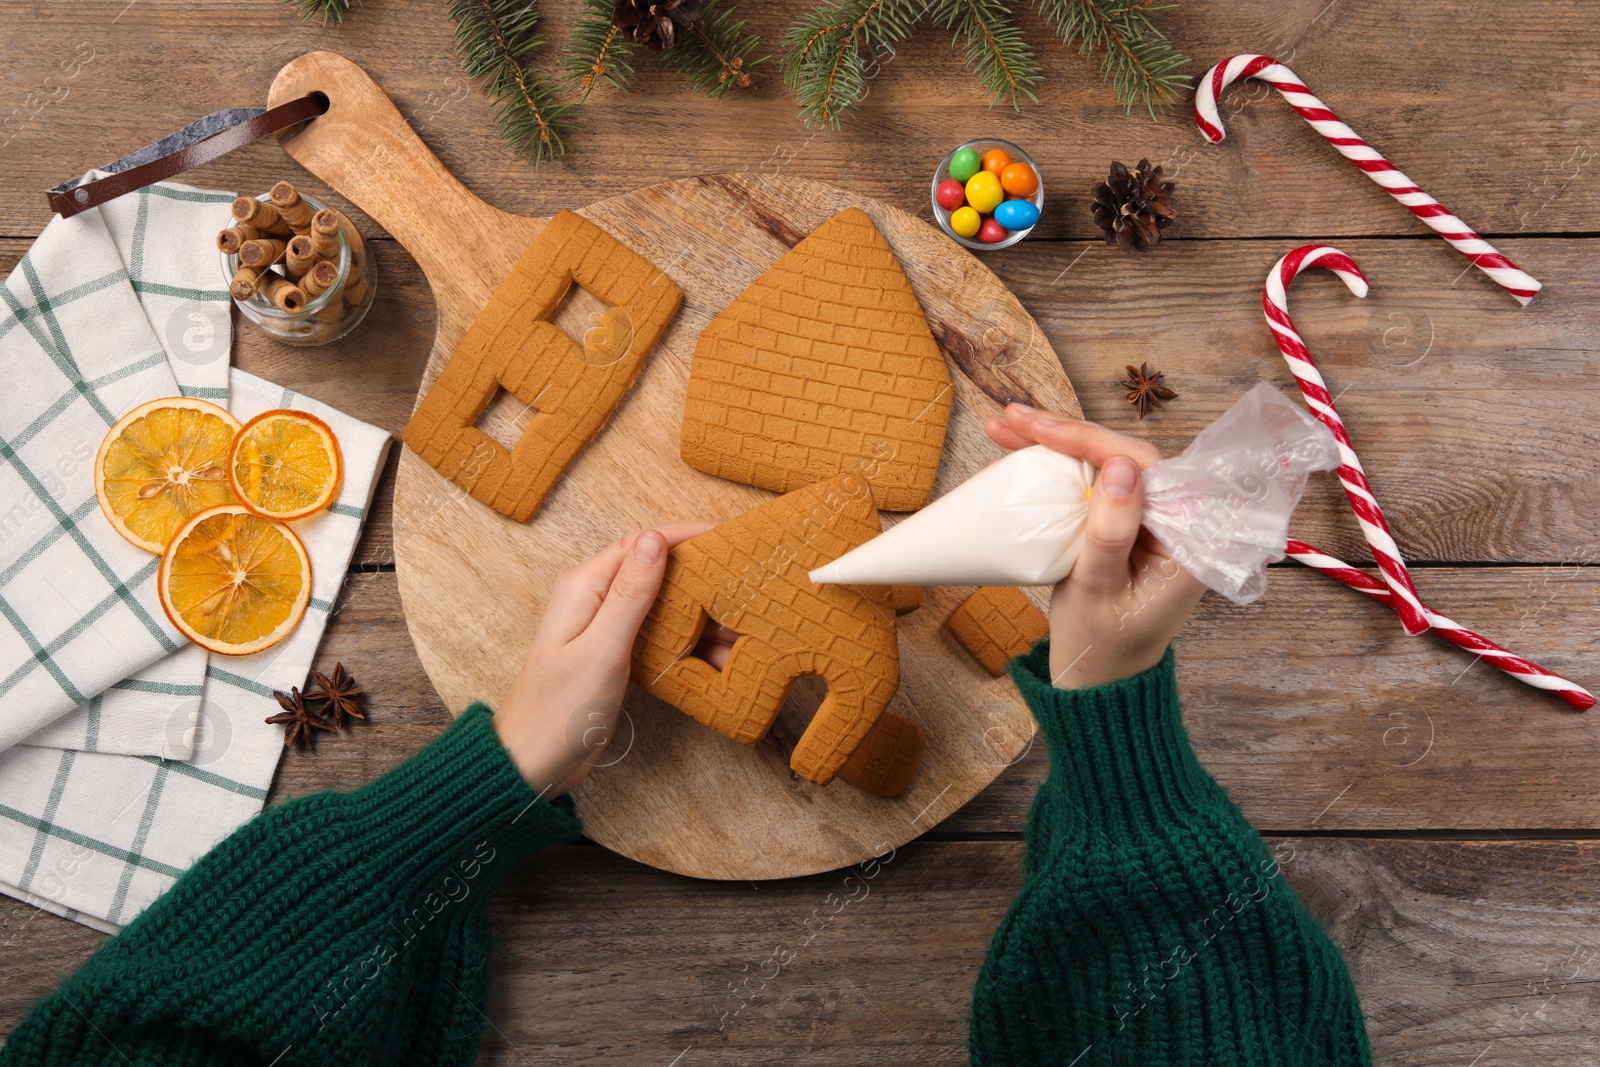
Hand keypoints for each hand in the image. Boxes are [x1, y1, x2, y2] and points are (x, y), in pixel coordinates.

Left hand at [494, 520, 718, 797]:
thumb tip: (655, 539)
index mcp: (585, 586)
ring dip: (701, 613)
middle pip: (656, 569)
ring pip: (663, 603)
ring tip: (741, 625)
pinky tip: (717, 653)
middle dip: (701, 574)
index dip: (688, 535)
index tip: (730, 533)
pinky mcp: (614, 651)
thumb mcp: (601, 650)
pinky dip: (689, 640)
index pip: (643, 543)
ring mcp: (604, 625)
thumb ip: (630, 594)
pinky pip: (659, 632)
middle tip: (745, 581)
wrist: (533, 763)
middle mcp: (594, 597)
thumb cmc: (559, 710)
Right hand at [985, 403, 1205, 689]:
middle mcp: (1175, 518)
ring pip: (1101, 463)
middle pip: (1121, 456)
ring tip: (1001, 426)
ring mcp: (1146, 518)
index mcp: (1188, 536)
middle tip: (1010, 418)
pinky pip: (1090, 482)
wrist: (1098, 677)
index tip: (1045, 432)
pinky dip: (1053, 465)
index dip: (1095, 442)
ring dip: (1051, 442)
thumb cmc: (1103, 644)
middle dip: (1064, 433)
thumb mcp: (1099, 592)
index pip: (1146, 467)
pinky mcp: (1122, 522)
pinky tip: (1015, 451)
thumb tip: (1120, 468)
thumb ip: (1111, 533)